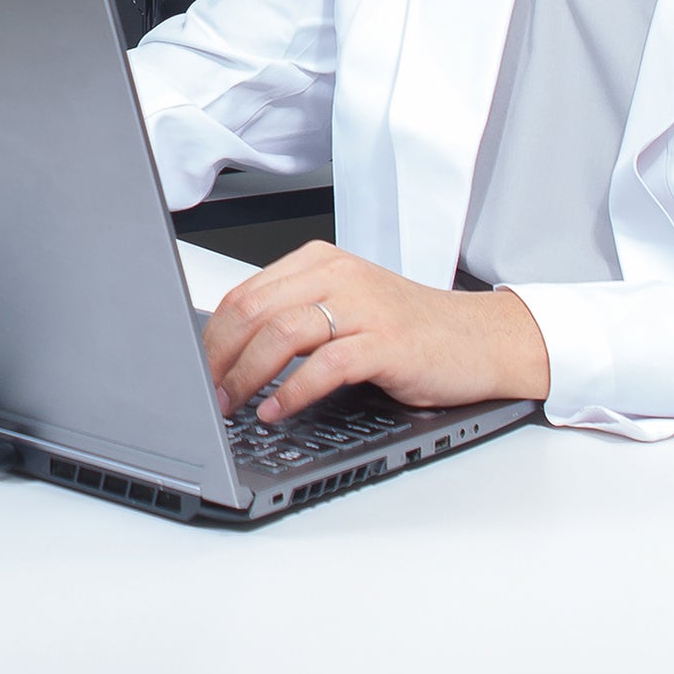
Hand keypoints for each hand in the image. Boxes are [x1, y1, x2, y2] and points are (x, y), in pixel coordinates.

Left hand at [201, 241, 549, 421]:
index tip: (195, 369)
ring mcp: (364, 306)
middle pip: (254, 310)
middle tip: (205, 392)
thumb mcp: (345, 308)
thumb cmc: (409, 329)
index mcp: (320, 262)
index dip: (211, 336)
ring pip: (282, 332)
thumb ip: (295, 316)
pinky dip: (292, 392)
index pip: (244, 293)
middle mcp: (338, 276)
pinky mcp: (387, 341)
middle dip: (219, 357)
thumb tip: (228, 352)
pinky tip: (276, 411)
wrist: (478, 339)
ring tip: (232, 405)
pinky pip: (326, 364)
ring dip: (246, 375)